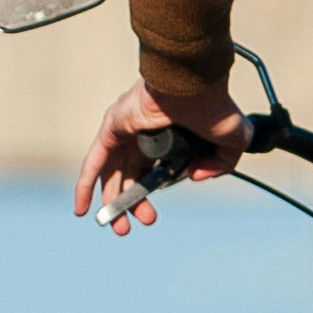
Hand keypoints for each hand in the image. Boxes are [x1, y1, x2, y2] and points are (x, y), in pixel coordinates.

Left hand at [75, 79, 246, 237]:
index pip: (153, 171)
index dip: (154, 193)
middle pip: (132, 176)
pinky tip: (81, 209)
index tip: (158, 212)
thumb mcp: (231, 141)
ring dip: (114, 203)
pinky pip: (94, 162)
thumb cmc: (214, 105)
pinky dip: (85, 186)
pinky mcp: (112, 128)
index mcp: (168, 136)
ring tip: (121, 229)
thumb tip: (196, 176)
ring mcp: (125, 130)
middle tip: (144, 222)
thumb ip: (221, 164)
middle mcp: (143, 133)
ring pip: (112, 174)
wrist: (197, 83)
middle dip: (135, 204)